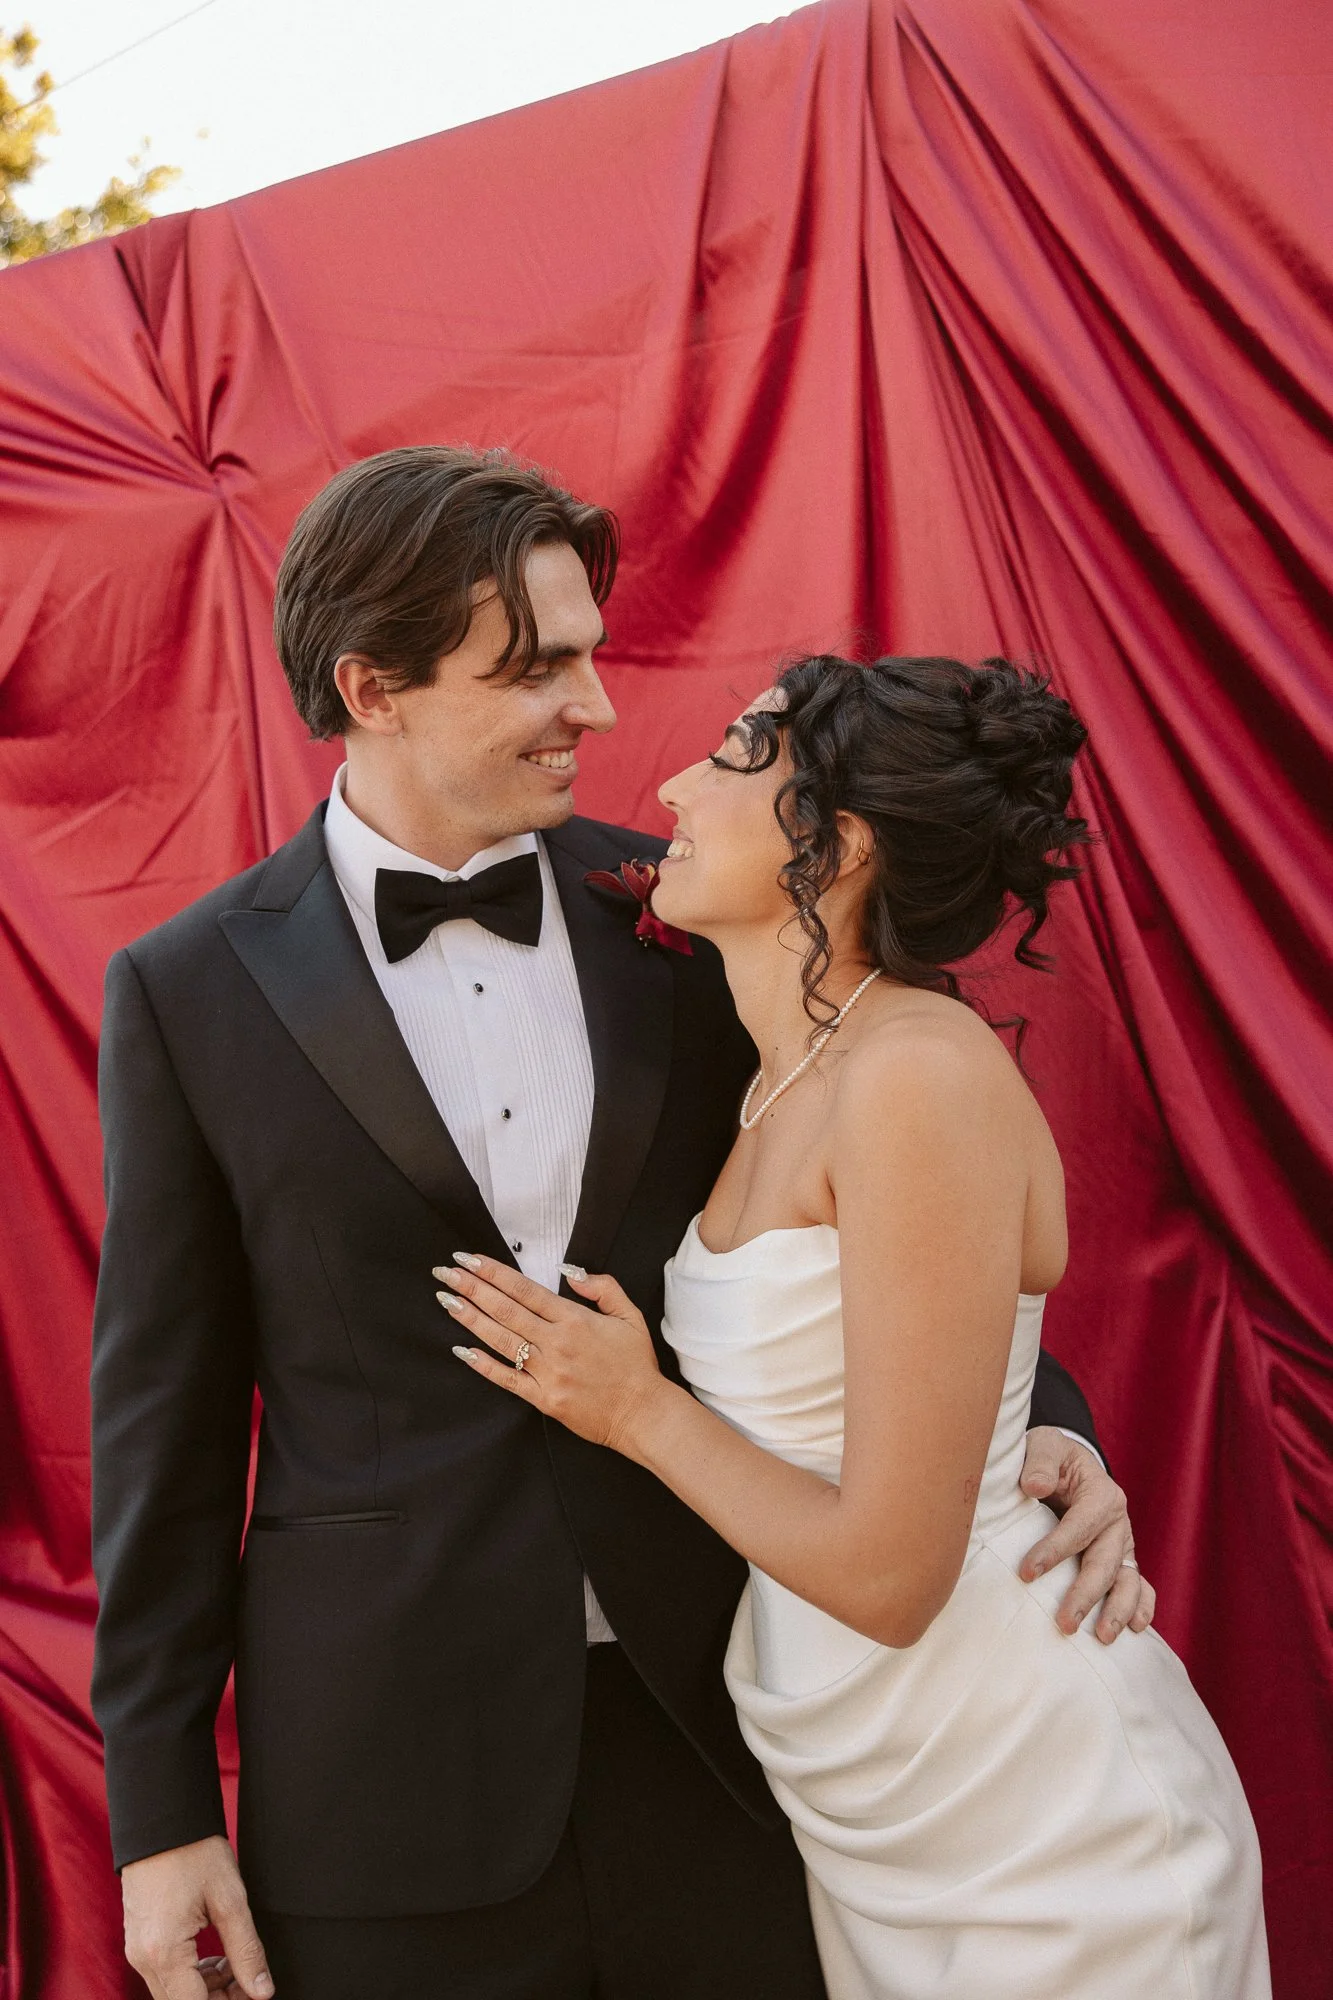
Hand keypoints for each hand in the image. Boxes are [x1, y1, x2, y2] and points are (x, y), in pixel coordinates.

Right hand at [122, 1836, 273, 1999]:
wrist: (161, 1819)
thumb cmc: (194, 1851)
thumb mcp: (230, 1900)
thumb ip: (246, 1951)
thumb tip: (263, 1992)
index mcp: (164, 1953)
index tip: (253, 1994)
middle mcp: (143, 1959)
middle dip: (220, 1997)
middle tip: (252, 1980)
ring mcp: (137, 1950)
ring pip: (174, 1992)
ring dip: (207, 1987)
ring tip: (237, 1962)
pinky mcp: (140, 1940)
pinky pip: (166, 1974)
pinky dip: (192, 1973)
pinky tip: (217, 1953)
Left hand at [434, 1253, 668, 1453]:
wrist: (643, 1413)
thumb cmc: (636, 1365)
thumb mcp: (630, 1316)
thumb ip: (603, 1288)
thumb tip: (569, 1272)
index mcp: (575, 1319)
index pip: (524, 1289)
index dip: (494, 1272)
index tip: (469, 1259)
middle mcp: (557, 1342)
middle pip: (505, 1310)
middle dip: (472, 1288)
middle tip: (445, 1272)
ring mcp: (548, 1372)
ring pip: (501, 1340)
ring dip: (470, 1319)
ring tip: (447, 1300)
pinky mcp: (544, 1399)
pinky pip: (507, 1379)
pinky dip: (483, 1365)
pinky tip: (462, 1350)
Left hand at [1017, 1427, 1156, 1643]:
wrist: (1066, 1462)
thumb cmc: (1051, 1455)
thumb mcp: (1043, 1444)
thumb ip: (1038, 1461)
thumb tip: (1034, 1485)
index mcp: (1101, 1493)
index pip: (1079, 1526)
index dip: (1054, 1550)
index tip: (1026, 1573)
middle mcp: (1117, 1521)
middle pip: (1105, 1562)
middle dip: (1086, 1594)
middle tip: (1064, 1624)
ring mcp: (1122, 1543)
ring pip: (1128, 1580)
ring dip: (1118, 1610)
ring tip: (1102, 1638)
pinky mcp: (1121, 1559)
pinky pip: (1140, 1586)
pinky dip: (1141, 1607)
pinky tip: (1136, 1630)